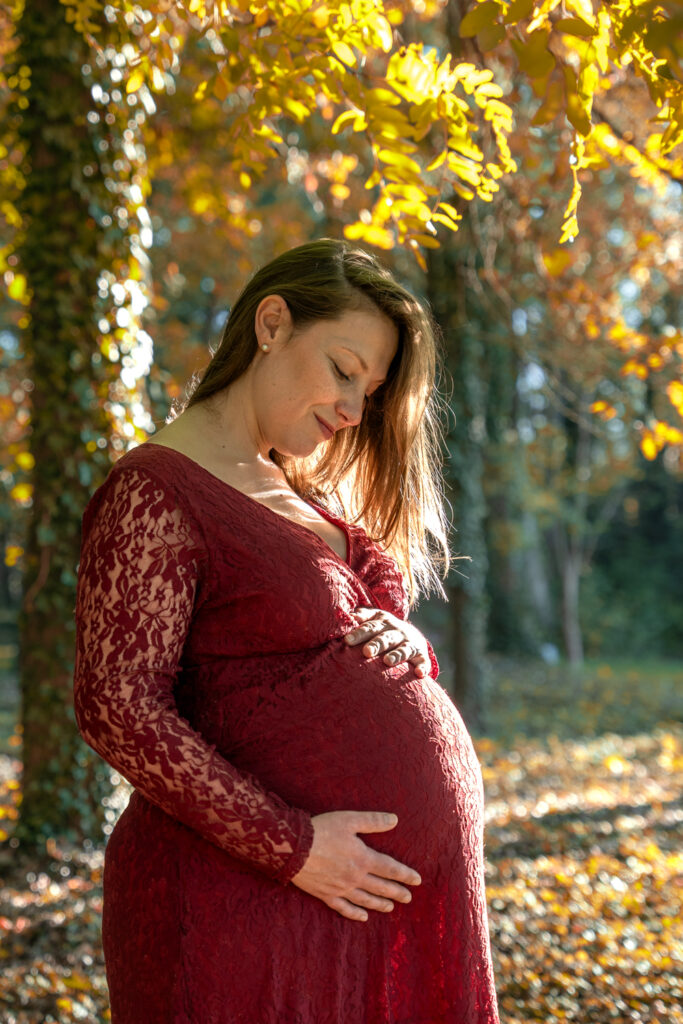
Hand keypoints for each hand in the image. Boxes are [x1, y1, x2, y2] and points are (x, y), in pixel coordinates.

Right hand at [290, 811, 421, 920]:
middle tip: (408, 898)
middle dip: (397, 892)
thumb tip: (395, 820)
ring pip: (366, 899)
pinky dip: (355, 913)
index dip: (405, 875)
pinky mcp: (326, 894)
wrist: (292, 848)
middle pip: (381, 887)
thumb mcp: (349, 820)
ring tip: (391, 907)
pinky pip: (344, 908)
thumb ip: (373, 821)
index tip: (417, 881)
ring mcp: (341, 888)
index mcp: (363, 858)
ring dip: (380, 904)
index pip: (390, 868)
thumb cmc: (321, 830)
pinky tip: (363, 917)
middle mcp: (355, 877)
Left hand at [344, 606, 430, 678]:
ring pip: (404, 649)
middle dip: (376, 644)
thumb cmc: (383, 630)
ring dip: (397, 655)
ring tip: (388, 661)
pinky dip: (422, 667)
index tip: (347, 640)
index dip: (359, 633)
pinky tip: (419, 674)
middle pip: (385, 638)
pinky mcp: (421, 656)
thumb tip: (343, 616)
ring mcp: (410, 644)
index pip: (369, 627)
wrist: (412, 636)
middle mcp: (397, 632)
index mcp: (383, 622)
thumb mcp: (373, 620)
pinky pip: (423, 662)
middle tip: (367, 652)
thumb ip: (359, 618)